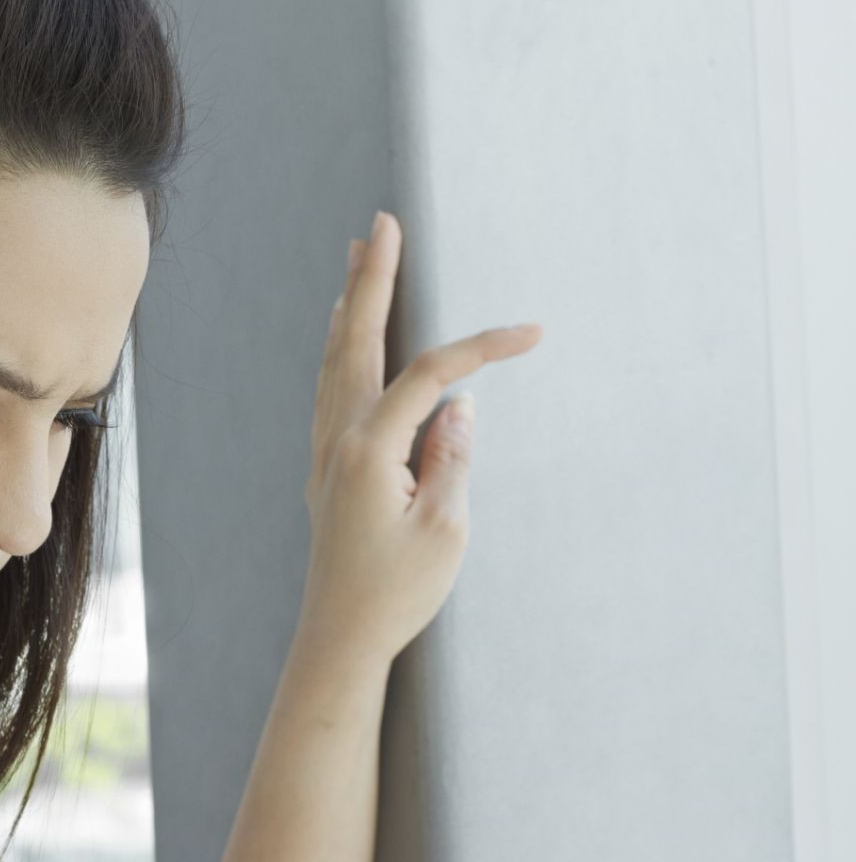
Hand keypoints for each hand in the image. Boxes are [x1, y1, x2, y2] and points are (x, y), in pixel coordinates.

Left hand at [301, 211, 542, 666]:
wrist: (339, 637)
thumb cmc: (396, 591)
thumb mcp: (445, 528)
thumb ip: (453, 458)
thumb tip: (458, 407)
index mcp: (370, 449)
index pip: (428, 375)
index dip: (481, 348)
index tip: (533, 333)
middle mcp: (339, 439)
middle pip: (356, 340)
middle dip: (372, 278)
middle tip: (380, 224)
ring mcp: (327, 452)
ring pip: (335, 361)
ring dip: (349, 306)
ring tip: (355, 259)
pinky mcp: (328, 469)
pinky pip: (329, 390)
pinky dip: (338, 352)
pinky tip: (342, 339)